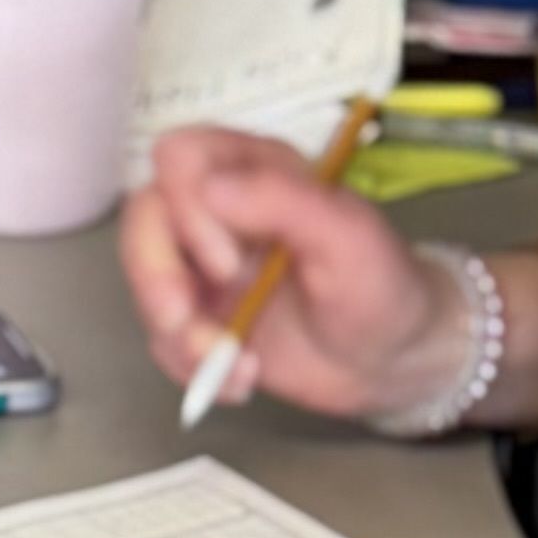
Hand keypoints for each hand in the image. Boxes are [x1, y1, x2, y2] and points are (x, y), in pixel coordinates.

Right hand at [125, 125, 472, 428]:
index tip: (227, 263)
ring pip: (146, 284)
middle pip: (144, 219)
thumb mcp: (347, 237)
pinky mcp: (202, 318)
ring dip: (178, 335)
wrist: (393, 360)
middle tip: (185, 321)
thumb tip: (210, 187)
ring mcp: (204, 267)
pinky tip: (244, 378)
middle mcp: (219, 212)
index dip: (185, 207)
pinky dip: (192, 369)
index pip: (180, 158)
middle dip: (155, 275)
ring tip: (236, 366)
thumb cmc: (381, 285)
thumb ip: (283, 200)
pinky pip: (162, 339)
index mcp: (254, 171)